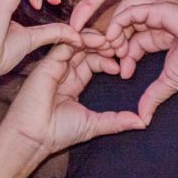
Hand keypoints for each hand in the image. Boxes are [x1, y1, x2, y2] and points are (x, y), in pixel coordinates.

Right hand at [0, 43, 142, 156]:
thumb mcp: (94, 124)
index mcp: (72, 84)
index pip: (92, 62)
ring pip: (75, 43)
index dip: (107, 60)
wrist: (34, 138)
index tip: (121, 67)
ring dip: (93, 40)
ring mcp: (54, 66)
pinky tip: (94, 41)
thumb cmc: (58, 133)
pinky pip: (63, 44)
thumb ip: (117, 120)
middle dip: (102, 46)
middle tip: (118, 47)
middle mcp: (62, 72)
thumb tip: (142, 122)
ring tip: (109, 42)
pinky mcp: (46, 64)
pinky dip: (78, 39)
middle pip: (85, 50)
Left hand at [99, 0, 177, 122]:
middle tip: (112, 60)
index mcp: (163, 34)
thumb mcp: (170, 82)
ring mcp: (158, 11)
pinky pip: (130, 10)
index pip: (135, 41)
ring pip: (125, 11)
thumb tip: (143, 118)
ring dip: (114, 30)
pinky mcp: (158, 8)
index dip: (126, 56)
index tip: (124, 74)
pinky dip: (117, 23)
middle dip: (115, 41)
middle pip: (127, 24)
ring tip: (112, 49)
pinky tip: (113, 39)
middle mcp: (159, 19)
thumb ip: (154, 96)